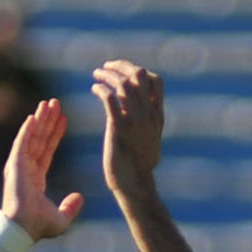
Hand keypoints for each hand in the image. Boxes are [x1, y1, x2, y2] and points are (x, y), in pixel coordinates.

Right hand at [0, 97, 87, 245]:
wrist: (23, 229)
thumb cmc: (38, 227)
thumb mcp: (61, 219)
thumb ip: (70, 207)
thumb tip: (79, 197)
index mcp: (36, 179)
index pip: (47, 150)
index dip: (55, 134)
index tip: (63, 119)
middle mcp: (26, 169)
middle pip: (40, 139)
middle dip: (48, 120)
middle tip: (55, 103)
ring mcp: (19, 166)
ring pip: (31, 137)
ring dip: (39, 119)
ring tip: (47, 103)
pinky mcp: (14, 165)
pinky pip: (22, 143)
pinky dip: (26, 130)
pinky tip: (33, 117)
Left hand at [92, 59, 166, 196]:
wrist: (135, 186)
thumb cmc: (140, 168)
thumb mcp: (151, 141)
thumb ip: (149, 125)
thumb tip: (148, 118)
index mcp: (157, 116)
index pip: (156, 81)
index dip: (139, 70)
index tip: (123, 71)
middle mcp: (149, 115)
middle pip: (139, 75)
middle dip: (122, 66)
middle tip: (106, 66)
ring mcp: (135, 121)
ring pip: (123, 84)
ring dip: (108, 74)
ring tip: (96, 73)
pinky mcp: (119, 129)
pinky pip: (110, 99)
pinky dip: (101, 89)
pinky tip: (94, 89)